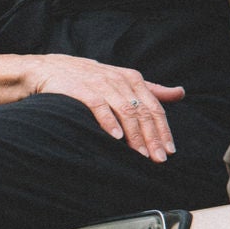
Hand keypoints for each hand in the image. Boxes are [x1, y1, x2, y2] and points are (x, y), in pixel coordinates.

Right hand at [27, 54, 183, 162]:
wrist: (49, 69)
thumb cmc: (88, 78)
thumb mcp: (122, 80)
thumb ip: (151, 89)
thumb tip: (180, 93)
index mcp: (133, 79)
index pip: (154, 108)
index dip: (163, 130)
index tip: (169, 151)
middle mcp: (120, 81)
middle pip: (142, 112)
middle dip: (152, 137)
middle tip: (158, 159)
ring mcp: (101, 85)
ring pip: (126, 111)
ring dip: (135, 135)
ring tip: (141, 154)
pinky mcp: (82, 90)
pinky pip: (99, 107)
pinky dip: (108, 122)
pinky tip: (115, 137)